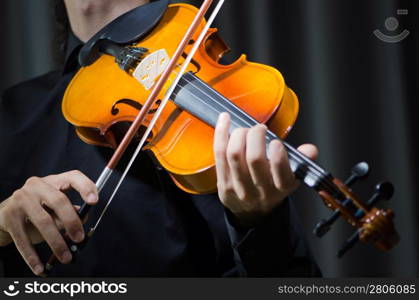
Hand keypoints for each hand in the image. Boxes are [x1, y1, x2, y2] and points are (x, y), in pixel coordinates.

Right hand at [0, 170, 97, 274]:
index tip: (94, 201)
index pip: (73, 177)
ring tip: (65, 257)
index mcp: (54, 181)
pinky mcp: (8, 216)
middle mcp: (37, 185)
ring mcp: (21, 199)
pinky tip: (40, 268)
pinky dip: (32, 256)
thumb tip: (84, 219)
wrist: (4, 214)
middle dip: (72, 222)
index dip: (85, 187)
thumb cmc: (38, 211)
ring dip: (56, 243)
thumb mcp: (55, 209)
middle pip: (59, 200)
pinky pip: (23, 238)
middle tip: (79, 239)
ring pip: (43, 221)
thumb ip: (70, 212)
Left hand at [213, 112, 317, 226]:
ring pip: (234, 155)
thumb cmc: (272, 186)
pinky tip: (225, 120)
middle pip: (255, 159)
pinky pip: (219, 154)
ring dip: (239, 134)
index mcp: (281, 189)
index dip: (279, 157)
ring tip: (245, 130)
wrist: (252, 211)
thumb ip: (302, 161)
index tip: (277, 142)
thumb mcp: (292, 177)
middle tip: (259, 129)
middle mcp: (260, 191)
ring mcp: (239, 189)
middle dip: (256, 136)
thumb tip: (310, 150)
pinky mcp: (222, 184)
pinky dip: (221, 133)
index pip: (282, 175)